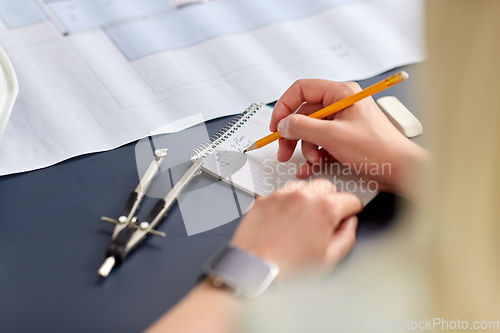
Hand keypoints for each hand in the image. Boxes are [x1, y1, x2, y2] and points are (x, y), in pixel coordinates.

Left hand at [231, 179, 361, 276]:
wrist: (254, 273)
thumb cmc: (287, 271)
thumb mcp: (329, 259)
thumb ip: (347, 236)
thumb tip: (349, 224)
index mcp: (324, 208)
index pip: (350, 199)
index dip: (352, 211)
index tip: (348, 216)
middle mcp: (302, 195)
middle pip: (327, 187)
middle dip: (331, 201)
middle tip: (326, 220)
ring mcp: (280, 195)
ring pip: (303, 188)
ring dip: (308, 200)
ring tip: (302, 224)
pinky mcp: (263, 200)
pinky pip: (281, 195)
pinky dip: (287, 205)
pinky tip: (284, 224)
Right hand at [270, 79, 428, 197]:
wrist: (400, 170)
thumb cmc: (378, 149)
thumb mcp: (333, 136)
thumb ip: (303, 128)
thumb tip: (283, 124)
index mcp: (340, 93)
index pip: (302, 90)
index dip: (285, 107)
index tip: (276, 125)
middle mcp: (340, 104)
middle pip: (304, 114)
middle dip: (293, 134)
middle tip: (283, 150)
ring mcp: (342, 122)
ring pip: (311, 131)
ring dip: (306, 149)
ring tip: (312, 162)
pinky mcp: (344, 138)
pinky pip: (320, 143)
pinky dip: (314, 155)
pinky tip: (311, 167)